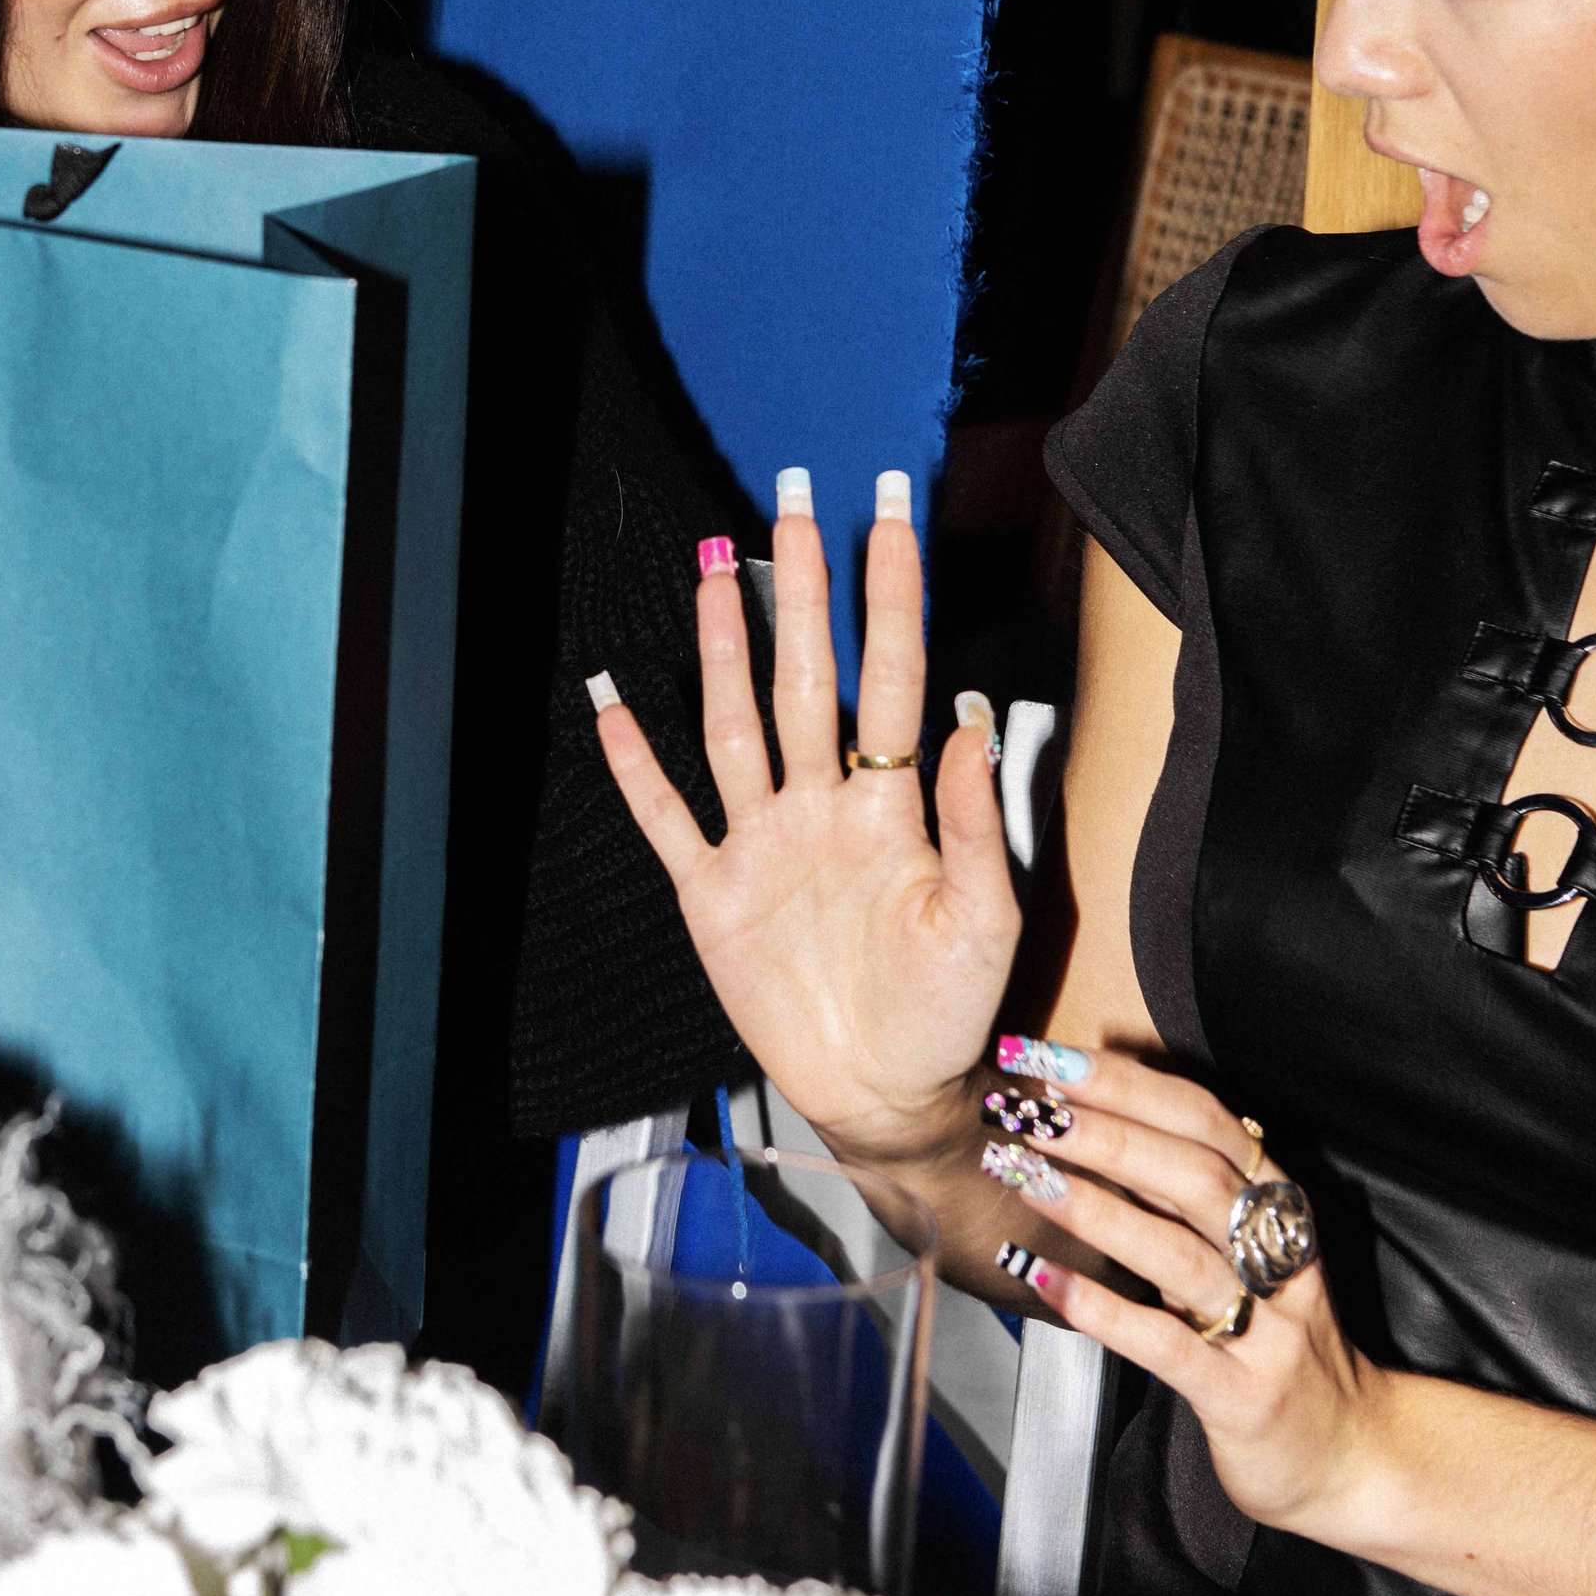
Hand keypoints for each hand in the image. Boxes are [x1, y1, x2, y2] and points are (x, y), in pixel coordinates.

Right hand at [593, 484, 1017, 1160]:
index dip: (890, 591)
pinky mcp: (714, 894)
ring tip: (714, 568)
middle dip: (802, 587)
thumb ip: (973, 825)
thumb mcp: (984, 923)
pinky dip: (637, 769)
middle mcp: (822, 804)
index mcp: (890, 803)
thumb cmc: (952, 1010)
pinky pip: (668, 820)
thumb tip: (962, 725)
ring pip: (735, 725)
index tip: (889, 512)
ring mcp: (763, 843)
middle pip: (806, 674)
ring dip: (723, 649)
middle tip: (792, 500)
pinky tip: (612, 708)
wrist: (892, 1095)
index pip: (890, 673)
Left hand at [1010, 1052, 1386, 1541]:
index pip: (1207, 1122)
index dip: (1130, 1085)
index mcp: (1279, 1205)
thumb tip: (1094, 1108)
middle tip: (1028, 1108)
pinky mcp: (1242, 1397)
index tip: (1053, 1056)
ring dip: (1096, 1208)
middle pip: (1195, 1175)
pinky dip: (1102, 1308)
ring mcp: (1268, 1330)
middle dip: (1107, 1132)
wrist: (1352, 1454)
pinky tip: (1043, 1279)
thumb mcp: (1241, 1249)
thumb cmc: (1276, 1337)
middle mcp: (1281, 1257)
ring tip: (1024, 1175)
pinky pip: (1167, 1346)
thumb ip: (1180, 1186)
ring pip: (1181, 1253)